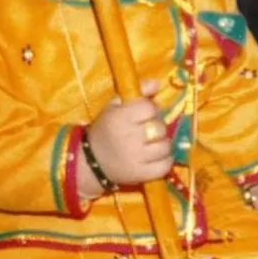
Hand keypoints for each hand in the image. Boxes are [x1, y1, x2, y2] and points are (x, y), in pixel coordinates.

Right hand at [77, 80, 172, 197]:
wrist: (91, 163)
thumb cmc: (105, 130)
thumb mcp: (114, 106)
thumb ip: (137, 92)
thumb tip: (157, 83)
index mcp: (120, 118)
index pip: (150, 108)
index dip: (150, 110)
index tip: (143, 115)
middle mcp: (129, 137)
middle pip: (160, 127)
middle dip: (156, 127)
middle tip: (147, 131)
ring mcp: (137, 158)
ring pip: (165, 146)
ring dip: (162, 144)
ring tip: (152, 144)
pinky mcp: (142, 175)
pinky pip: (166, 165)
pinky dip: (165, 161)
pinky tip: (156, 157)